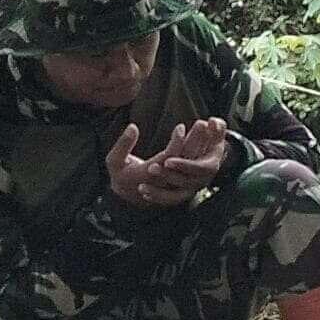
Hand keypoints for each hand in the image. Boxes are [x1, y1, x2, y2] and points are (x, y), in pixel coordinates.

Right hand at [105, 118, 228, 207]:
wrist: (129, 196)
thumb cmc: (121, 175)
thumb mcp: (114, 161)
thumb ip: (123, 144)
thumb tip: (132, 126)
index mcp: (149, 175)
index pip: (169, 159)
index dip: (176, 142)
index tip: (181, 127)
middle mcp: (165, 181)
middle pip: (185, 160)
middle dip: (194, 141)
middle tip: (202, 124)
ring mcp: (175, 183)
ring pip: (192, 164)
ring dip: (200, 145)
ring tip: (205, 127)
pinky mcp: (181, 182)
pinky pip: (194, 167)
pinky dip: (200, 152)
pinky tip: (205, 138)